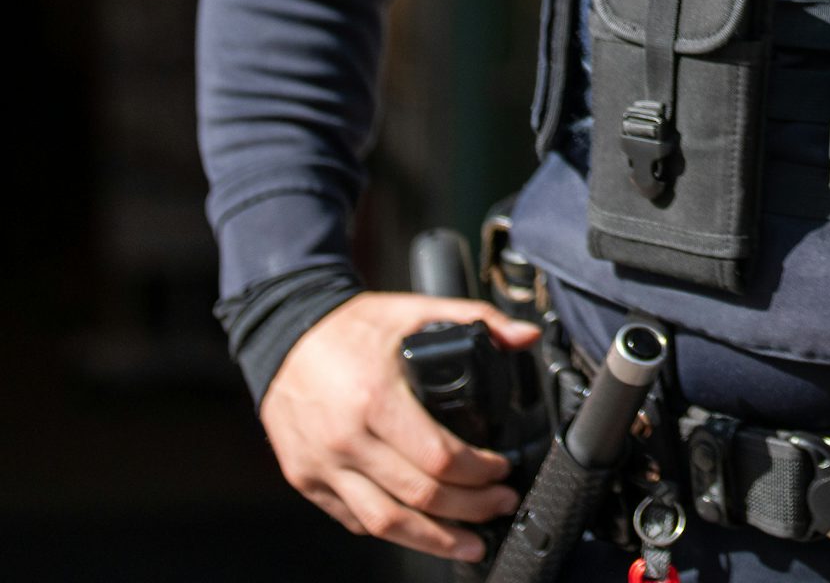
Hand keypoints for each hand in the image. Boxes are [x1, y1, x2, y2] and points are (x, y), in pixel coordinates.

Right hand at [259, 290, 539, 561]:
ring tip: (469, 542)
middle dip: (471, 508)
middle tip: (500, 504)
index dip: (481, 471)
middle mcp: (346, 439)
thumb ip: (477, 319)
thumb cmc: (348, 328)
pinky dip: (391, 528)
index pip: (439, 457)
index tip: (502, 469)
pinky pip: (353, 518)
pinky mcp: (305, 479)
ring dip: (434, 539)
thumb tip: (526, 335)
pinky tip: (421, 529)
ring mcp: (322, 465)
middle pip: (419, 495)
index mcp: (376, 400)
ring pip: (385, 521)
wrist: (281, 336)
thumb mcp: (414, 309)